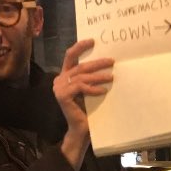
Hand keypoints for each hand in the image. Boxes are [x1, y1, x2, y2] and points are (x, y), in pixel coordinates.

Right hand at [53, 39, 113, 168]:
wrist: (81, 129)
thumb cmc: (88, 110)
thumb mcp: (89, 90)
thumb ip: (90, 77)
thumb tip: (106, 63)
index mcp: (65, 76)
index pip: (70, 56)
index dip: (80, 47)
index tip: (93, 41)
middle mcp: (59, 80)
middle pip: (79, 66)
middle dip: (97, 63)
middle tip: (111, 61)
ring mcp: (59, 88)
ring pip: (82, 76)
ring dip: (98, 76)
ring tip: (111, 77)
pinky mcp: (62, 96)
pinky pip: (81, 88)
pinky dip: (93, 89)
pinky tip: (104, 91)